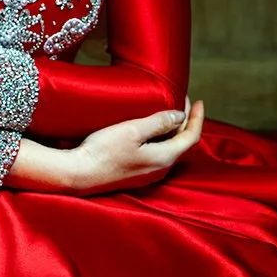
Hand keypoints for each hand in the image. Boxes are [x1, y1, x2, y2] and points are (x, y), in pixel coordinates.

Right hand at [10, 99, 203, 195]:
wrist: (79, 174)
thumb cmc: (103, 151)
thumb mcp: (133, 130)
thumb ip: (159, 122)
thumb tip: (179, 116)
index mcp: (164, 158)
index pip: (191, 137)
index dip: (197, 118)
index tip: (198, 101)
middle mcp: (160, 169)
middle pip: (182, 143)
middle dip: (185, 122)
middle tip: (180, 101)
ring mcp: (148, 174)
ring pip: (169, 149)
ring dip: (173, 131)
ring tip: (168, 112)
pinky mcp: (136, 175)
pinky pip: (157, 154)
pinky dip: (161, 139)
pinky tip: (151, 131)